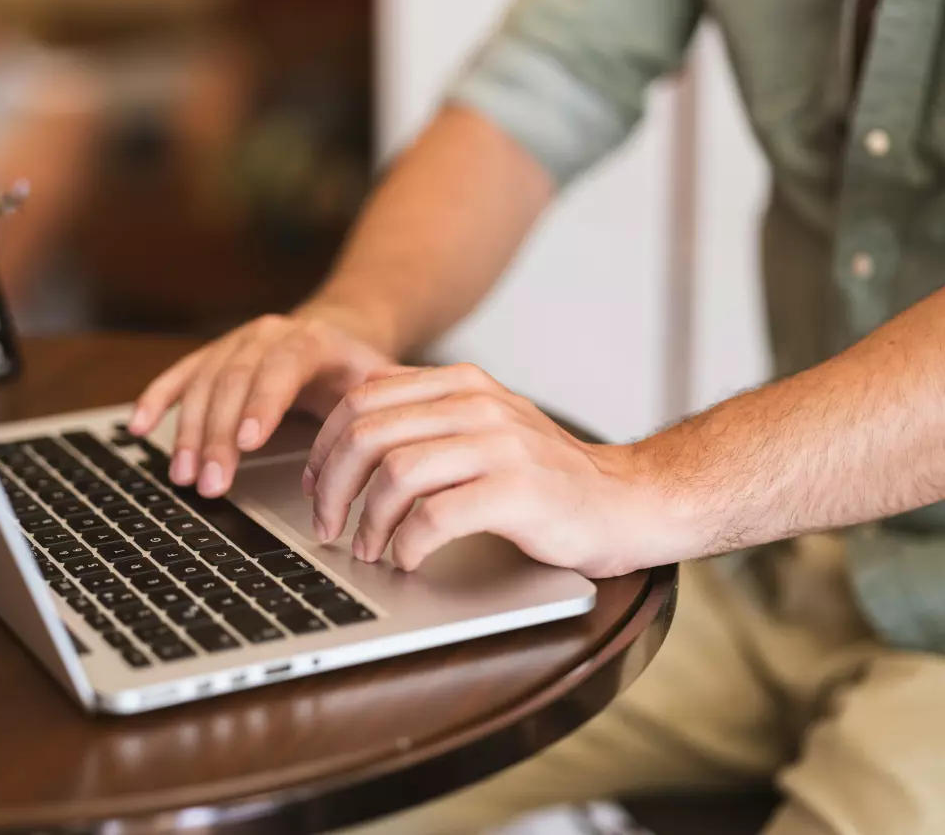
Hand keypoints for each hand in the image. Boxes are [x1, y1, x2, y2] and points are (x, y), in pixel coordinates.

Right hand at [129, 308, 395, 497]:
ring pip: (203, 384)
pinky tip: (137, 427)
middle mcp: (266, 336)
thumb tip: (378, 439)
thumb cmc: (358, 370)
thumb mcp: (380, 382)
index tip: (248, 443)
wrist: (338, 332)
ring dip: (188, 433)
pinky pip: (179, 376)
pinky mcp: (212, 357)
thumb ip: (381, 406)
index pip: (281, 370)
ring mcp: (235, 343)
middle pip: (233, 383)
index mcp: (310, 340)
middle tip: (210, 484)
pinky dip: (155, 400)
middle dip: (218, 437)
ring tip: (183, 477)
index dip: (262, 405)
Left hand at [304, 364, 690, 576]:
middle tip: (327, 526)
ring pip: (395, 473)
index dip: (325, 445)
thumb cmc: (548, 476)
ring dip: (367, 521)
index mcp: (461, 384)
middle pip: (368, 434)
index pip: (363, 397)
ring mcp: (500, 445)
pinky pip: (435, 516)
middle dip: (332, 486)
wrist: (630, 500)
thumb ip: (429, 420)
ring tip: (367, 549)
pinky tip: (408, 559)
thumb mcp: (485, 427)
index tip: (315, 485)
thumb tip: (351, 438)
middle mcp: (477, 405)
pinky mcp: (518, 492)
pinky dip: (407, 544)